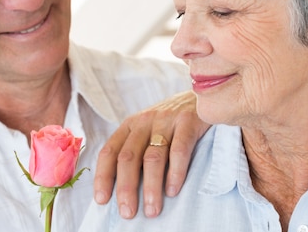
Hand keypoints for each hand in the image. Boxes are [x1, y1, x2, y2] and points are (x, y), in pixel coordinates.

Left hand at [93, 91, 209, 218]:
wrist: (205, 95)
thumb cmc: (173, 123)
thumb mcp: (149, 131)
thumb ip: (137, 152)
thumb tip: (125, 192)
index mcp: (130, 125)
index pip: (109, 152)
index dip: (103, 177)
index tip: (102, 200)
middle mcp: (144, 121)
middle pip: (128, 157)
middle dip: (126, 188)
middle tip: (128, 213)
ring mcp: (166, 120)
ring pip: (152, 157)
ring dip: (151, 187)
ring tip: (152, 210)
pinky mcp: (188, 121)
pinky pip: (179, 150)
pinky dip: (175, 172)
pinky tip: (173, 189)